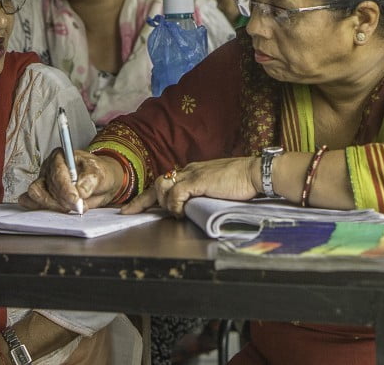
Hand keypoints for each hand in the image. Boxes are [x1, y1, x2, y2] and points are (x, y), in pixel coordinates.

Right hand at [19, 147, 122, 211]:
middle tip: (76, 207)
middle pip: (46, 185)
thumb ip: (90, 181)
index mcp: (61, 157)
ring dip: (51, 205)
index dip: (64, 188)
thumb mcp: (100, 174)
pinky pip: (32, 202)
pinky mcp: (42, 195)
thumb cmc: (98, 174)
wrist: (99, 184)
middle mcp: (49, 168)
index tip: (75, 199)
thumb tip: (80, 192)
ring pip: (37, 195)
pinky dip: (40, 208)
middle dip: (60, 200)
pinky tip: (52, 211)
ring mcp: (44, 181)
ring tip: (69, 209)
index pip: (57, 172)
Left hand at [121, 156, 260, 217]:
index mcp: (192, 171)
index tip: (134, 207)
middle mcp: (188, 170)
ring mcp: (192, 174)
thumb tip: (191, 209)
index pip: (165, 182)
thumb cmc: (241, 182)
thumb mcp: (216, 188)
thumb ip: (202, 195)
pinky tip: (179, 213)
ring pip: (163, 186)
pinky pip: (176, 193)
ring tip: (173, 213)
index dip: (149, 196)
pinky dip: (174, 205)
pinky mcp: (198, 181)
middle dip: (141, 200)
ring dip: (163, 203)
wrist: (255, 173)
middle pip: (157, 183)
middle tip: (128, 212)